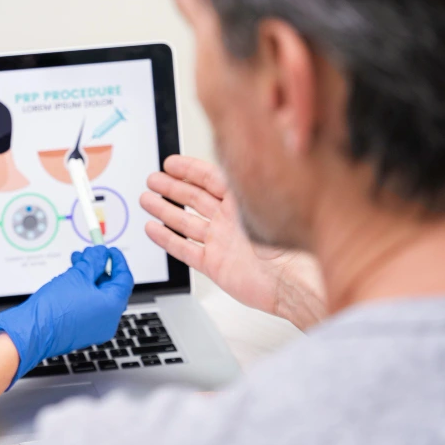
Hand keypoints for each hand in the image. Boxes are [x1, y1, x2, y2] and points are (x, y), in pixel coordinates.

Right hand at [0, 245, 133, 384]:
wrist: (33, 331)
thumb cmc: (55, 308)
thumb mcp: (77, 275)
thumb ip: (94, 262)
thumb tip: (101, 253)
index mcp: (113, 306)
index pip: (124, 278)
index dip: (117, 261)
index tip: (109, 250)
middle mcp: (108, 320)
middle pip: (111, 287)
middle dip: (98, 267)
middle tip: (88, 254)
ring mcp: (96, 327)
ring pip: (98, 295)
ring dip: (88, 277)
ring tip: (75, 262)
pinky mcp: (83, 330)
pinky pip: (89, 306)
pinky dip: (83, 290)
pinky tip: (71, 279)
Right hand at [140, 155, 325, 329]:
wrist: (298, 288)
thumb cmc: (294, 247)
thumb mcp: (269, 206)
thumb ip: (246, 183)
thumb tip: (236, 155)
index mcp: (246, 202)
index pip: (212, 178)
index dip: (189, 169)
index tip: (170, 163)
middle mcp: (232, 221)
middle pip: (195, 198)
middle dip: (172, 187)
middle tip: (153, 179)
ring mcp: (223, 242)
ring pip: (186, 222)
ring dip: (165, 210)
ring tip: (146, 200)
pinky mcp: (216, 265)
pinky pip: (185, 249)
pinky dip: (168, 239)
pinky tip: (154, 229)